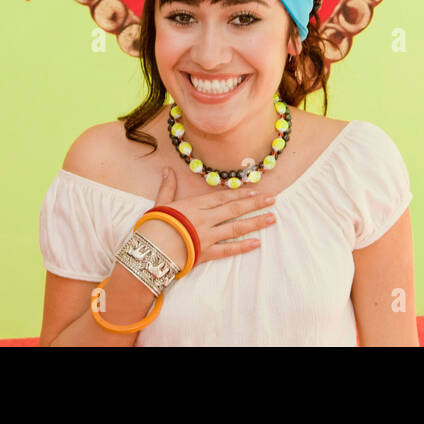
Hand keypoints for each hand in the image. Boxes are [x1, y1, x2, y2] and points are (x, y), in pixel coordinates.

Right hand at [137, 167, 277, 270]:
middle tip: (273, 199)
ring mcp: (208, 236)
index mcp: (195, 205)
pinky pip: (228, 250)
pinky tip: (257, 243)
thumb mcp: (160, 202)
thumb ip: (168, 187)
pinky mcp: (206, 253)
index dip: (240, 194)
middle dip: (255, 204)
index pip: (222, 197)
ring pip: (236, 228)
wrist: (150, 249)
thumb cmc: (154, 224)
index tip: (255, 191)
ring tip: (272, 218)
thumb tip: (167, 169)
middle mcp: (206, 218)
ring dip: (255, 222)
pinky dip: (242, 247)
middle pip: (234, 209)